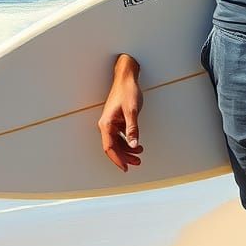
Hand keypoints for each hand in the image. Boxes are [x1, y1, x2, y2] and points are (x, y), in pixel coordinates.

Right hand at [97, 54, 143, 170]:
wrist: (126, 77)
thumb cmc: (127, 91)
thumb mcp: (132, 111)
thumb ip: (133, 129)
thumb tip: (133, 145)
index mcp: (106, 124)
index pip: (109, 147)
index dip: (117, 159)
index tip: (125, 168)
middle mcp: (106, 125)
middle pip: (113, 147)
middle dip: (125, 157)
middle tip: (137, 163)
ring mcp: (111, 123)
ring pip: (117, 142)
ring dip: (127, 150)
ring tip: (139, 155)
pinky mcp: (117, 120)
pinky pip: (120, 136)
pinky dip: (128, 142)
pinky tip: (136, 144)